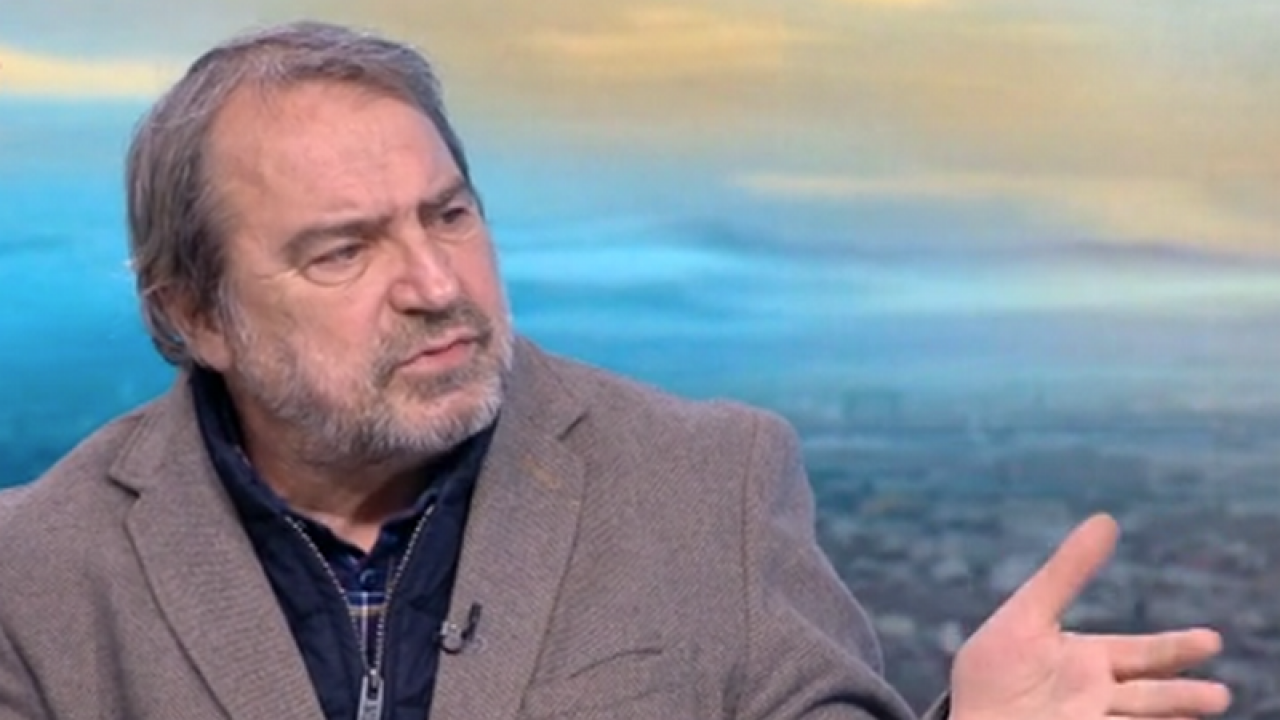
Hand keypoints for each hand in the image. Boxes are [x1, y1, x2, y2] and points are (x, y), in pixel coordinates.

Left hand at [949, 513, 1230, 719]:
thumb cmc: (991, 674)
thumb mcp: (1026, 616)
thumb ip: (1066, 573)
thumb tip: (1107, 519)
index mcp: (1088, 662)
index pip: (1142, 654)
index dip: (1175, 648)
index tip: (1210, 641)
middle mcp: (1098, 697)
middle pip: (1153, 694)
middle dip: (1183, 694)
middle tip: (1218, 695)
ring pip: (1143, 719)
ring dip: (1172, 714)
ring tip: (1210, 704)